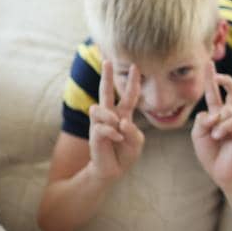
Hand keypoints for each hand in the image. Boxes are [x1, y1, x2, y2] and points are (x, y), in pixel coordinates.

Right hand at [89, 59, 145, 180]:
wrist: (111, 170)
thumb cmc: (124, 154)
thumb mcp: (137, 143)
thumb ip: (133, 132)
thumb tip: (121, 122)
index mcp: (123, 115)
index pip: (129, 96)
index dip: (133, 82)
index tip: (136, 66)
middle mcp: (110, 116)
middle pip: (106, 92)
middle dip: (107, 76)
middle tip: (107, 60)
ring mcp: (100, 123)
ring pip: (101, 109)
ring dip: (111, 119)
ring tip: (118, 131)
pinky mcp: (94, 133)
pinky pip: (102, 127)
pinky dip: (112, 133)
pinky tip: (117, 139)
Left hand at [192, 64, 231, 188]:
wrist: (221, 171)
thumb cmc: (209, 152)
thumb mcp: (198, 133)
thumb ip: (202, 119)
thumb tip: (215, 113)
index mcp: (218, 115)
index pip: (215, 93)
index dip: (212, 79)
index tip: (209, 64)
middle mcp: (231, 116)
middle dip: (224, 80)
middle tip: (216, 75)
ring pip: (226, 111)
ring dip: (215, 122)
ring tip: (213, 136)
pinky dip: (221, 129)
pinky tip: (218, 137)